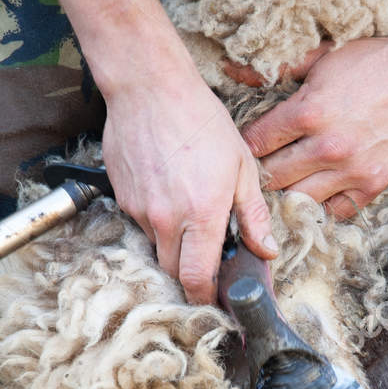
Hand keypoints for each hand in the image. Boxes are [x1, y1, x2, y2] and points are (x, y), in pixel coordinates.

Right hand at [101, 45, 276, 304]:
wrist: (150, 87)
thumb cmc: (201, 121)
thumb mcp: (242, 166)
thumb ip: (253, 215)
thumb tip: (266, 251)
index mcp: (201, 215)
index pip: (197, 278)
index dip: (206, 297)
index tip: (216, 301)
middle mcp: (166, 219)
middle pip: (173, 273)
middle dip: (191, 275)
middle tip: (209, 261)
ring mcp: (139, 210)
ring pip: (157, 247)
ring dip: (175, 243)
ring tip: (190, 209)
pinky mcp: (122, 198)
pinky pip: (142, 223)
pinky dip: (158, 219)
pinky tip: (170, 190)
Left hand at [242, 33, 387, 216]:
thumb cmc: (374, 63)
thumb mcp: (324, 57)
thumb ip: (280, 69)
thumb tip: (234, 72)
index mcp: (309, 111)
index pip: (256, 142)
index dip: (245, 143)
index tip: (246, 144)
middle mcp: (327, 147)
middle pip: (271, 177)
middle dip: (260, 171)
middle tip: (258, 166)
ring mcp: (351, 171)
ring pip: (298, 199)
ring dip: (288, 190)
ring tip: (285, 180)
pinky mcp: (371, 185)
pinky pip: (334, 210)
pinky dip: (322, 202)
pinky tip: (318, 187)